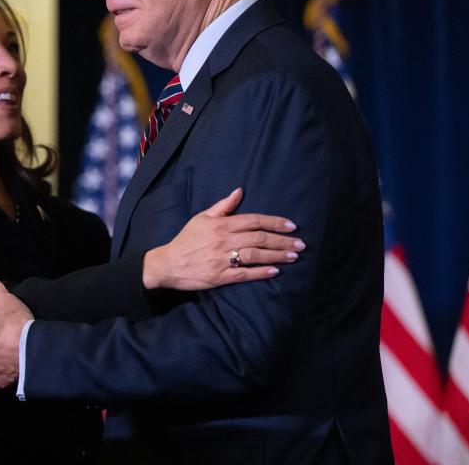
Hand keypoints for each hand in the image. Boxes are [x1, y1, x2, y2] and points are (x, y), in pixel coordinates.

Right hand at [142, 188, 303, 289]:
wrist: (167, 263)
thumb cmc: (186, 239)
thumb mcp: (202, 218)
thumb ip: (223, 206)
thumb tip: (239, 191)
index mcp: (220, 225)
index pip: (253, 221)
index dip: (274, 222)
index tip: (291, 225)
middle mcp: (223, 241)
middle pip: (259, 239)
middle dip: (282, 241)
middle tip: (301, 244)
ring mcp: (221, 260)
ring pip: (255, 256)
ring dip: (277, 256)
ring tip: (293, 257)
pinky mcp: (219, 277)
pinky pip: (244, 275)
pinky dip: (260, 273)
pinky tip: (275, 271)